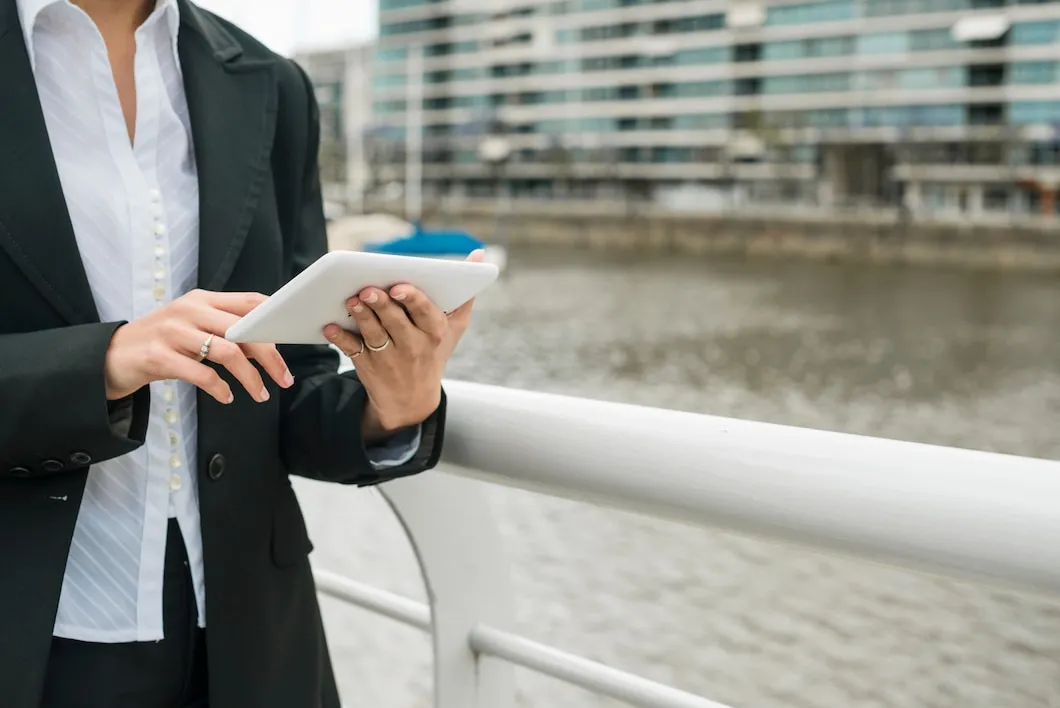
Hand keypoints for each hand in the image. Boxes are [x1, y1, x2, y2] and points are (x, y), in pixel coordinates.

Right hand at [104, 289, 293, 402]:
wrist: (110, 356)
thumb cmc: (161, 343)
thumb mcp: (193, 327)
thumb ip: (226, 330)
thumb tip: (268, 345)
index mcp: (202, 299)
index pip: (250, 301)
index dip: (275, 319)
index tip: (292, 341)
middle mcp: (189, 310)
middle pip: (245, 329)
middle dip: (272, 356)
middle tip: (284, 379)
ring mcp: (173, 332)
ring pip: (228, 352)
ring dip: (251, 377)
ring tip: (260, 393)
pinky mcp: (158, 356)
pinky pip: (202, 374)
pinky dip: (220, 388)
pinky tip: (228, 396)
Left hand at [323, 250, 482, 439]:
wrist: (413, 400)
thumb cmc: (434, 352)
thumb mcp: (455, 328)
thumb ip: (465, 293)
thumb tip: (479, 255)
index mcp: (435, 332)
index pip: (425, 313)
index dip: (412, 299)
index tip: (398, 287)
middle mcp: (413, 347)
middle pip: (395, 322)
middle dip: (381, 304)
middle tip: (367, 289)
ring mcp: (389, 359)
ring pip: (374, 334)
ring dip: (361, 317)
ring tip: (351, 300)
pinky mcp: (368, 367)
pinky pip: (352, 351)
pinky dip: (340, 338)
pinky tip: (329, 326)